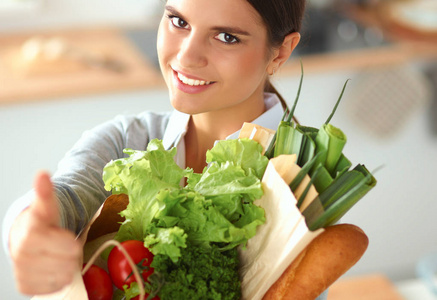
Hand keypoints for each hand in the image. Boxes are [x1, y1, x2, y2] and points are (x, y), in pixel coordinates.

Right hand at [9, 171, 81, 294]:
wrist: (23, 238)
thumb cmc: (42, 222)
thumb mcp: (48, 206)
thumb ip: (46, 192)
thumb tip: (42, 174)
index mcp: (31, 234)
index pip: (69, 246)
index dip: (71, 241)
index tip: (64, 236)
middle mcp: (23, 254)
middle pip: (68, 263)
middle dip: (70, 255)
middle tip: (61, 246)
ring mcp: (22, 271)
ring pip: (63, 276)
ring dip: (65, 267)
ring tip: (56, 256)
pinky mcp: (25, 286)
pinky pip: (54, 287)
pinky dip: (58, 279)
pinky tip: (52, 267)